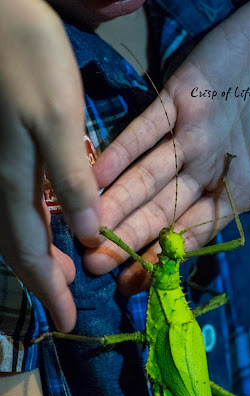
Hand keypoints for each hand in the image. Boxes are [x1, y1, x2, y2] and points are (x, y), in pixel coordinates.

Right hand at [0, 0, 99, 330]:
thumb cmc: (28, 64)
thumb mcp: (58, 123)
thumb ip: (72, 183)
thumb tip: (87, 237)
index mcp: (14, 187)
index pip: (31, 255)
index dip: (49, 291)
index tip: (68, 322)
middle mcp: (2, 186)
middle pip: (20, 249)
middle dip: (44, 279)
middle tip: (68, 300)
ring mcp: (1, 170)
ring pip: (17, 229)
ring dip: (41, 256)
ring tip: (66, 271)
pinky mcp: (8, 155)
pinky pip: (19, 205)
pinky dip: (37, 227)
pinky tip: (54, 224)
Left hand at [87, 0, 249, 293]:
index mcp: (241, 188)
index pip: (197, 230)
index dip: (168, 257)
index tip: (138, 284)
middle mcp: (209, 168)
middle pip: (162, 210)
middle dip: (130, 238)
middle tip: (95, 265)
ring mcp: (191, 134)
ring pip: (146, 176)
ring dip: (117, 202)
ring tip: (85, 231)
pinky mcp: (178, 96)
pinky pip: (144, 128)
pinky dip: (120, 150)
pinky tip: (94, 175)